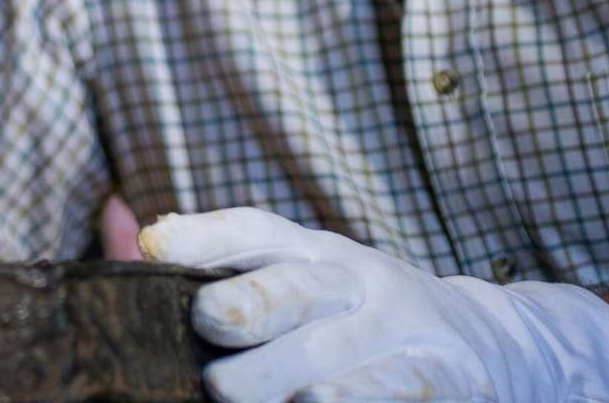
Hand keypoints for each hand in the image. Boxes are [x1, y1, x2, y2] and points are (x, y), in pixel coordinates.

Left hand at [138, 208, 608, 402]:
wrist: (486, 342)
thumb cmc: (355, 315)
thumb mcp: (299, 275)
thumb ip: (218, 258)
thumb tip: (121, 222)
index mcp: (312, 253)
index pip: (255, 232)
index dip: (206, 236)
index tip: (156, 245)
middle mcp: (355, 283)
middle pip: (294, 288)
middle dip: (246, 304)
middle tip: (206, 324)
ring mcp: (400, 332)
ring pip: (335, 353)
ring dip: (285, 373)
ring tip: (233, 390)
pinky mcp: (444, 379)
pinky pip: (398, 391)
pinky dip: (360, 399)